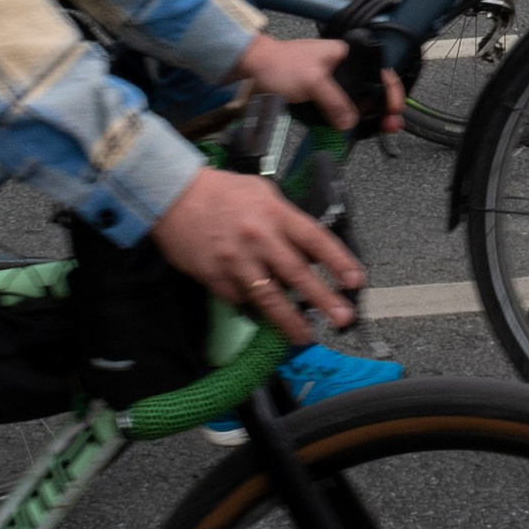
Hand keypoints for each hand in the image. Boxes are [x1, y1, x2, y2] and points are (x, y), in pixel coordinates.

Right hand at [153, 164, 364, 342]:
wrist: (172, 195)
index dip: (338, 261)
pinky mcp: (215, 277)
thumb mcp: (261, 193)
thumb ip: (287, 220)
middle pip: (296, 273)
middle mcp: (258, 237)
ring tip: (305, 336)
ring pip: (268, 297)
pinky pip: (239, 299)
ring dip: (289, 320)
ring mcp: (235, 260)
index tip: (355, 281)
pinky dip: (251, 308)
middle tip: (342, 319)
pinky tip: (261, 316)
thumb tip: (311, 250)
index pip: (314, 239)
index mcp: (274, 213)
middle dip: (323, 299)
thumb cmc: (220, 192)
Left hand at [237, 30, 401, 131]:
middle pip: (371, 90)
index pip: (380, 71)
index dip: (392, 91)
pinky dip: (345, 120)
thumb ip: (335, 101)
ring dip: (364, 117)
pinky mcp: (319, 95)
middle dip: (382, 109)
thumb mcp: (312, 81)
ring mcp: (331, 82)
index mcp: (346, 55)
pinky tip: (350, 130)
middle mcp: (342, 68)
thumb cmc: (279, 64)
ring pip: (356, 102)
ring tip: (375, 130)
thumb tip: (350, 122)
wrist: (251, 68)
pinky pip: (339, 109)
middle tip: (388, 127)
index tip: (394, 111)